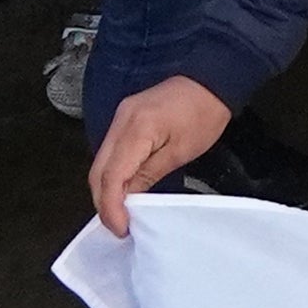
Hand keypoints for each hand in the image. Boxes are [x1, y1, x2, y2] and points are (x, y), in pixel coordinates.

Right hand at [84, 75, 236, 236]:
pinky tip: (123, 190)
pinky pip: (110, 152)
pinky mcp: (124, 118)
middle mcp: (120, 121)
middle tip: (119, 227)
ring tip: (121, 213)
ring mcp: (120, 118)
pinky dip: (112, 174)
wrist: (209, 78)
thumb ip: (148, 176)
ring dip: (105, 190)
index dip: (111, 207)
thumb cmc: (203, 113)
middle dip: (104, 203)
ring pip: (100, 162)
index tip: (121, 228)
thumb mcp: (181, 152)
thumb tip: (127, 200)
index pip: (111, 175)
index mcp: (135, 128)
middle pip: (97, 170)